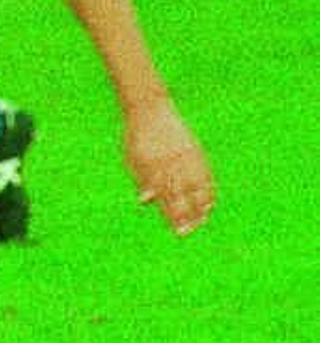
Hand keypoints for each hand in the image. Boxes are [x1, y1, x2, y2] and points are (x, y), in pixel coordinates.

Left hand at [122, 99, 215, 235]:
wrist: (151, 109)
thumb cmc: (137, 137)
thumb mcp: (133, 158)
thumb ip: (141, 180)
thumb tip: (145, 201)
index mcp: (153, 166)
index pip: (166, 197)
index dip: (172, 215)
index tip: (177, 231)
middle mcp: (172, 163)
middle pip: (183, 195)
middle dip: (185, 216)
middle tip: (185, 233)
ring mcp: (186, 156)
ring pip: (198, 186)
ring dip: (200, 205)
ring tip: (200, 221)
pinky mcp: (195, 150)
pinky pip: (206, 174)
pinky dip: (208, 189)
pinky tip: (209, 202)